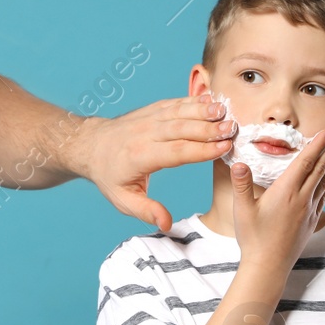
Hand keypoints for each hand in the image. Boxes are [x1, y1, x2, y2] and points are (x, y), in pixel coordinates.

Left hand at [81, 93, 235, 230]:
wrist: (91, 145)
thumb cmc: (110, 175)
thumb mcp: (122, 199)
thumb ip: (146, 211)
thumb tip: (166, 224)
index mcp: (140, 156)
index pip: (176, 152)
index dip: (201, 150)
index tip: (224, 148)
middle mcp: (146, 133)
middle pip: (182, 129)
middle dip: (209, 128)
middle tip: (233, 129)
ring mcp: (149, 118)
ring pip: (180, 112)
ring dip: (204, 110)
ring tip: (226, 111)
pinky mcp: (153, 110)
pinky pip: (175, 103)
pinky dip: (194, 101)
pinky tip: (212, 100)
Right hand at [229, 123, 324, 273]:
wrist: (268, 267)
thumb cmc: (253, 239)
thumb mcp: (242, 210)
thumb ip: (242, 184)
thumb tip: (238, 163)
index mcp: (286, 193)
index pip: (305, 163)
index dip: (317, 145)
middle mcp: (302, 199)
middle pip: (320, 168)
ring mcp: (309, 210)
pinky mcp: (311, 220)